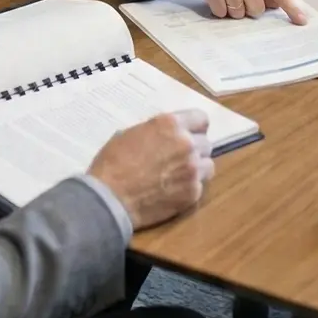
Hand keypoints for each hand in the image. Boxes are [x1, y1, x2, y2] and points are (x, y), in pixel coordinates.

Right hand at [88, 110, 214, 229]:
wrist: (110, 198)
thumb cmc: (113, 162)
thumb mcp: (132, 133)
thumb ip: (157, 132)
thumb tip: (167, 135)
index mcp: (171, 124)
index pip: (201, 119)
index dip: (194, 128)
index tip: (188, 134)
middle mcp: (187, 144)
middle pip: (205, 143)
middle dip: (194, 149)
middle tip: (178, 158)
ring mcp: (192, 170)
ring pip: (207, 165)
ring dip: (196, 168)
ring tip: (179, 176)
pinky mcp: (192, 193)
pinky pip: (200, 186)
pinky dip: (189, 188)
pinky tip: (173, 191)